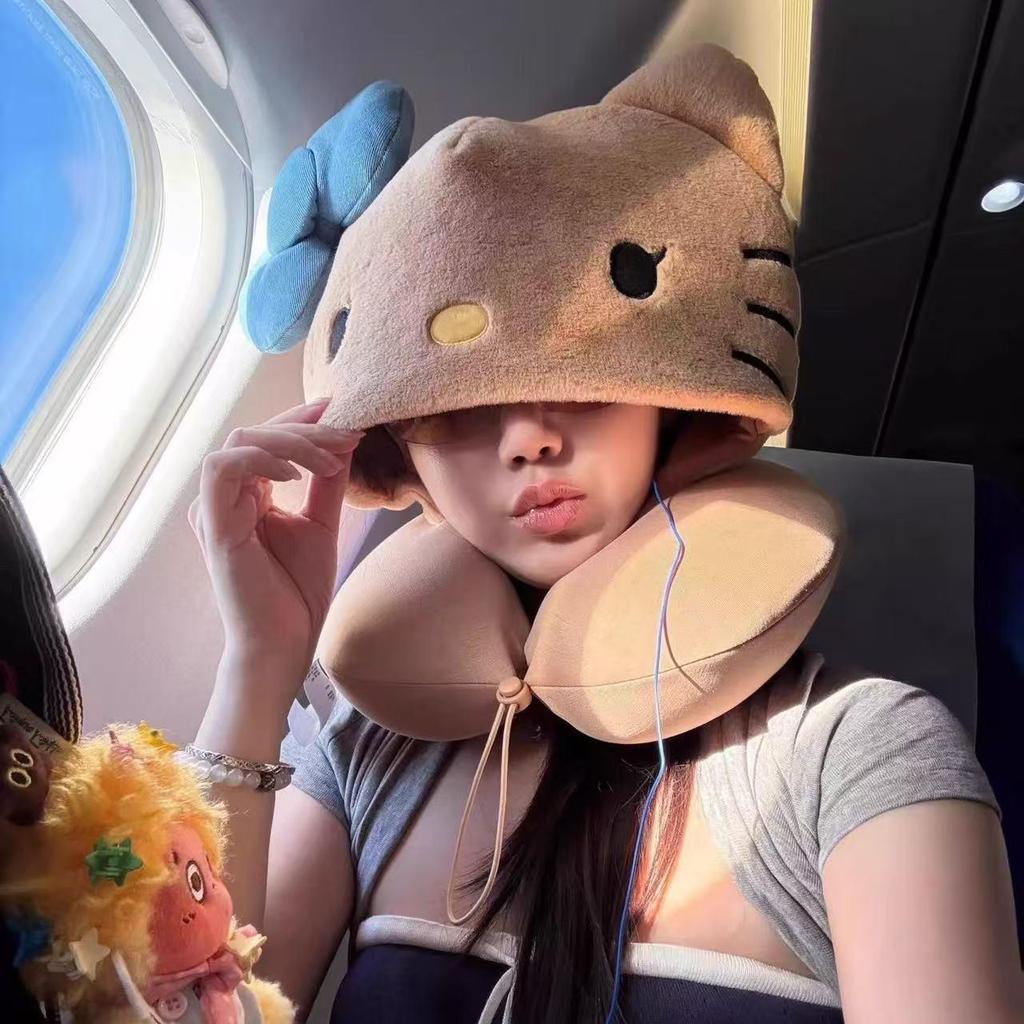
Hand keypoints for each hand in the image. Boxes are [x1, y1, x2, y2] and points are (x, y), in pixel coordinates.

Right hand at [189, 399, 362, 689]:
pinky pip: (224, 468)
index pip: (266, 440)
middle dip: (306, 428)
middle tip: (348, 434)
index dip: (301, 419)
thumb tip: (346, 438)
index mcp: (245, 496)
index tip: (340, 408)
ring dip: (292, 441)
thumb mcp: (321, 523)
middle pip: (256, 433)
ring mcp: (214, 509)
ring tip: (331, 460)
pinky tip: (298, 477)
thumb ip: (327, 482)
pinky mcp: (214, 526)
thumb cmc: (297, 593)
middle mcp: (223, 498)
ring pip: (241, 441)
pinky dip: (263, 460)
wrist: (284, 645)